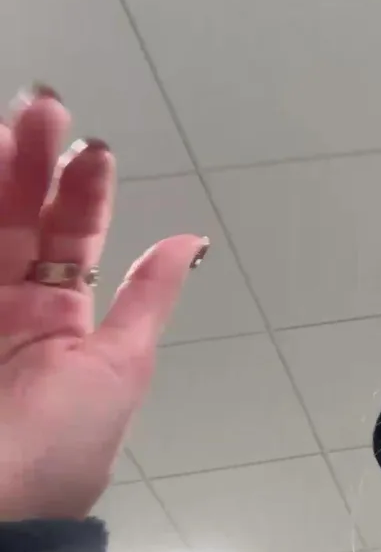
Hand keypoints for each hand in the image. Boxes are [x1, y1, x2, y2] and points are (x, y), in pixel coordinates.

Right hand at [0, 86, 207, 520]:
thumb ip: (148, 296)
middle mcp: (6, 309)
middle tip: (40, 108)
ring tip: (7, 126)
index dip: (82, 191)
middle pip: (15, 220)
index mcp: (55, 321)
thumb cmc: (63, 444)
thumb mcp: (119, 364)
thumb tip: (192, 240)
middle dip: (29, 163)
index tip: (92, 146)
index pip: (70, 239)